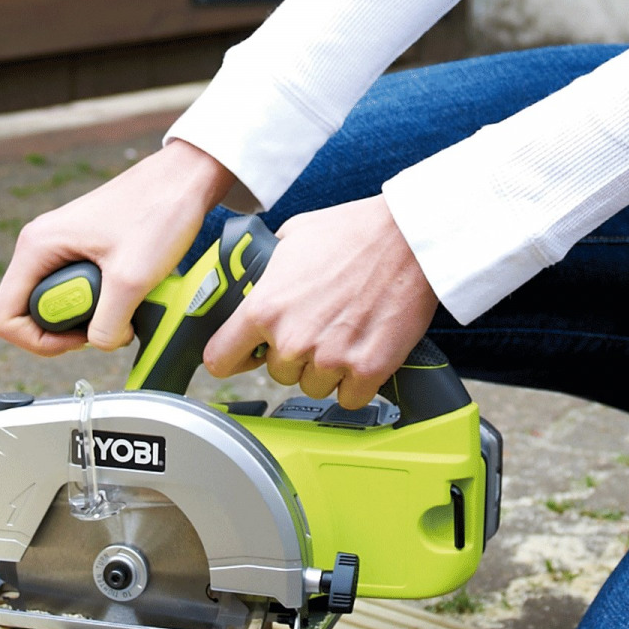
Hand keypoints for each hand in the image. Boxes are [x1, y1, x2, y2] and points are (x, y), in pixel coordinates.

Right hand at [0, 141, 233, 355]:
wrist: (184, 179)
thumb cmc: (158, 213)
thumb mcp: (131, 278)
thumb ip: (107, 323)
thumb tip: (99, 344)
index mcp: (37, 247)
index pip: (2, 318)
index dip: (36, 342)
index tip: (80, 339)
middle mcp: (41, 246)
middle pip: (28, 314)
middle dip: (65, 331)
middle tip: (107, 324)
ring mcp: (61, 247)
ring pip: (56, 303)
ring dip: (87, 318)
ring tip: (122, 309)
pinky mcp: (84, 249)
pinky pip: (77, 290)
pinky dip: (101, 302)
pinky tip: (128, 295)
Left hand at [203, 196, 437, 409]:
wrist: (408, 236)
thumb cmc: (353, 231)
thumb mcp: (290, 237)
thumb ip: (267, 271)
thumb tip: (257, 281)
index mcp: (265, 308)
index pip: (220, 360)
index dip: (233, 358)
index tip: (244, 355)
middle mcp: (293, 340)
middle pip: (277, 373)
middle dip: (294, 354)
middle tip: (318, 324)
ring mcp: (331, 359)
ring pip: (313, 386)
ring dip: (325, 369)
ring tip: (345, 332)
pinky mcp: (368, 370)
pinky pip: (349, 398)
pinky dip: (356, 383)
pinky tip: (363, 351)